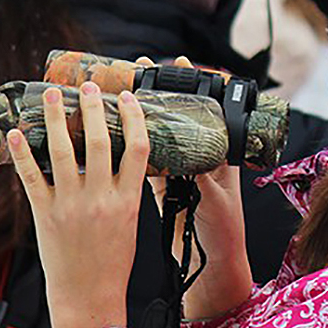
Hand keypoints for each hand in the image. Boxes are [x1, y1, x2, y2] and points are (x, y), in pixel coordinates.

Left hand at [8, 82, 149, 327]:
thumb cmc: (113, 263)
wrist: (89, 298)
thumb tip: (116, 157)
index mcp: (128, 200)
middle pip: (101, 141)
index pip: (137, 149)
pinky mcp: (45, 215)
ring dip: (56, 119)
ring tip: (52, 94)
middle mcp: (101, 199)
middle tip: (88, 86)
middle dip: (94, 108)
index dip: (134, 118)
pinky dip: (22, 154)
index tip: (128, 98)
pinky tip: (17, 133)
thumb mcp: (130, 223)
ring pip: (63, 152)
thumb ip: (124, 190)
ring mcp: (71, 206)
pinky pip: (31, 178)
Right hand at [134, 56, 253, 318]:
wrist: (211, 265)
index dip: (194, 86)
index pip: (206, 113)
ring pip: (154, 136)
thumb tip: (189, 154)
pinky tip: (105, 131)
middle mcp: (196, 158)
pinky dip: (125, 147)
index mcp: (218, 157)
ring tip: (115, 90)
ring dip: (136, 115)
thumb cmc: (223, 232)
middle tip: (138, 68)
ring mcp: (175, 172)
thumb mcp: (215, 200)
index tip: (178, 63)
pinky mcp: (158, 189)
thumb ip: (203, 178)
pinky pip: (140, 162)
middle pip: (175, 118)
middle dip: (157, 92)